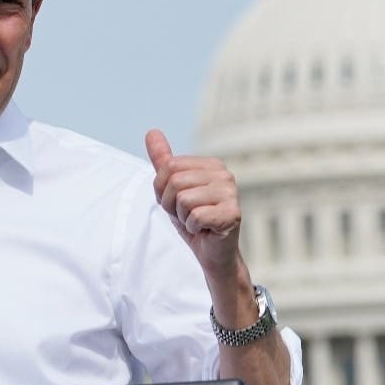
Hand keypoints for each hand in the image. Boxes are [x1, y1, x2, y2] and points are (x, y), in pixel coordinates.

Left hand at [144, 129, 243, 278]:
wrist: (213, 253)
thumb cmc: (194, 219)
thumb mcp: (172, 189)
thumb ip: (163, 161)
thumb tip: (151, 131)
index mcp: (211, 164)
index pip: (169, 167)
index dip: (163, 190)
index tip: (179, 202)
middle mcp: (224, 174)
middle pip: (175, 182)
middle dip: (172, 205)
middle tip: (188, 215)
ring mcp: (231, 193)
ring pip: (183, 199)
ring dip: (183, 217)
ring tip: (198, 222)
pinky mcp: (233, 213)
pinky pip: (195, 216)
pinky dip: (194, 228)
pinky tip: (206, 230)